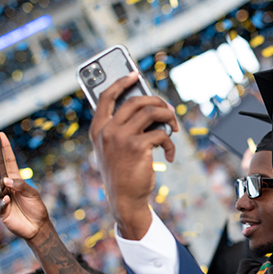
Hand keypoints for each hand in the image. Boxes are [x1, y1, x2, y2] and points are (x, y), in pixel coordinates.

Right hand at [0, 133, 49, 240]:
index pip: (7, 162)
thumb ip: (21, 186)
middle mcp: (6, 188)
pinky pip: (1, 205)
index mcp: (15, 180)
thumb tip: (7, 180)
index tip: (0, 135)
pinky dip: (3, 202)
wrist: (38, 226)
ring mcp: (2, 199)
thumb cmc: (36, 208)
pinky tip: (7, 198)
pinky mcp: (2, 212)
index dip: (4, 149)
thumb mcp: (32, 194)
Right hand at [89, 72, 178, 239]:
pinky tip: (170, 154)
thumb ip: (122, 128)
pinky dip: (170, 143)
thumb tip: (149, 111)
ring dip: (168, 118)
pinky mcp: (138, 147)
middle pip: (136, 101)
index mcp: (97, 129)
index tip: (135, 74)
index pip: (105, 96)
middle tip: (169, 110)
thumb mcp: (114, 149)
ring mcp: (121, 138)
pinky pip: (160, 134)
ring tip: (174, 127)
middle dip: (157, 102)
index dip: (121, 82)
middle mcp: (107, 130)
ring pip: (151, 113)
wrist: (124, 199)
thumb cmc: (121, 173)